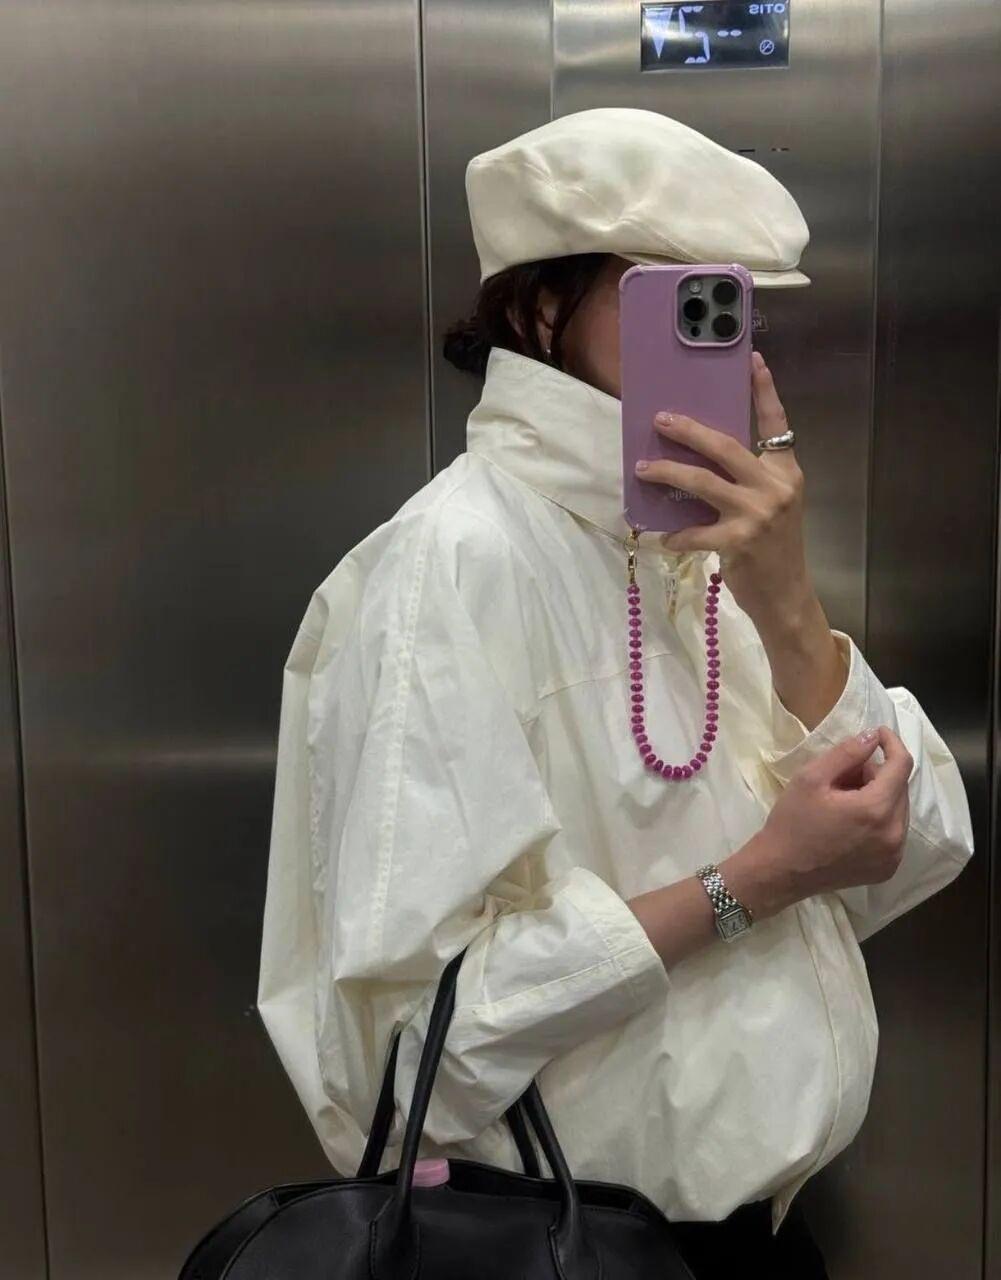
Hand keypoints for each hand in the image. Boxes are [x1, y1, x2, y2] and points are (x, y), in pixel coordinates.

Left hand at [635, 352, 808, 625]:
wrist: (787, 595)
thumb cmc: (774, 548)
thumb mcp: (772, 505)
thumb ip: (749, 480)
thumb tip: (701, 457)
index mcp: (786, 472)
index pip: (776, 424)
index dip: (764, 391)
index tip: (752, 360)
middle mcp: (775, 487)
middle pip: (725, 446)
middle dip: (688, 431)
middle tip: (660, 419)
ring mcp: (758, 514)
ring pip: (703, 481)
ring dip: (668, 472)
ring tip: (643, 468)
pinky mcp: (739, 541)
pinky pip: (695, 531)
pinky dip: (675, 534)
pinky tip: (662, 536)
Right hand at [722, 726, 912, 919]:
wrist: (779, 872)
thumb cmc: (791, 822)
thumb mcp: (811, 777)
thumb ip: (846, 752)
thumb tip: (874, 736)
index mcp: (875, 809)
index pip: (901, 765)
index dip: (892, 743)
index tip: (878, 733)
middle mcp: (893, 834)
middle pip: (900, 787)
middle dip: (877, 773)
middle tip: (844, 774)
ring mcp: (893, 855)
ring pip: (898, 810)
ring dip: (878, 796)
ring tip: (845, 799)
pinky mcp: (887, 869)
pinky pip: (893, 832)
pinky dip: (878, 819)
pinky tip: (851, 821)